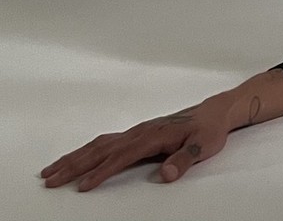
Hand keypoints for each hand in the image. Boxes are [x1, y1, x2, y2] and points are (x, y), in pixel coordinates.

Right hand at [40, 100, 231, 190]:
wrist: (214, 112)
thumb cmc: (209, 130)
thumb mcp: (203, 146)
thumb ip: (184, 160)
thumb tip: (165, 174)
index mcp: (154, 135)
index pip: (122, 157)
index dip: (102, 172)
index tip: (82, 187)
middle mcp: (141, 132)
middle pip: (102, 149)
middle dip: (75, 165)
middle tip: (50, 180)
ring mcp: (137, 132)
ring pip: (99, 144)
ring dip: (75, 157)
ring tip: (51, 171)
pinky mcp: (137, 134)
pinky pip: (106, 142)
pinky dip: (87, 151)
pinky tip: (76, 158)